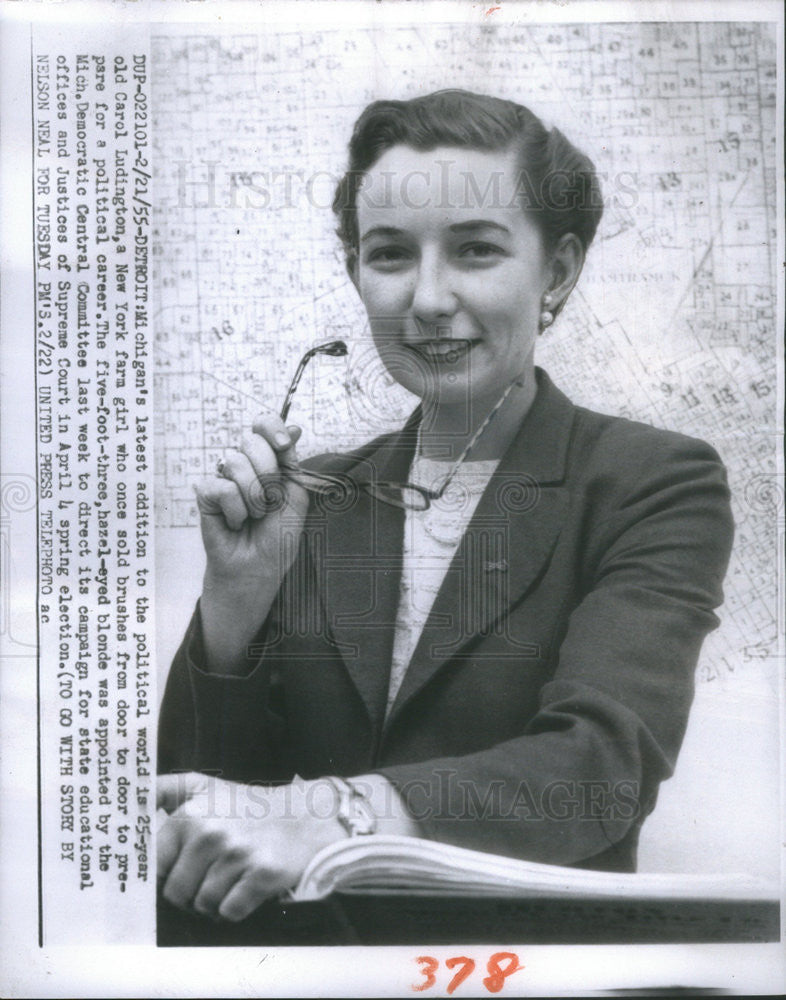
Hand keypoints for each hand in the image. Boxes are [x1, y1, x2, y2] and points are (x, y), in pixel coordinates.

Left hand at [157, 772, 343, 921]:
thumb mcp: (205, 787)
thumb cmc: (248, 806)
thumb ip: (167, 789)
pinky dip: (235, 908)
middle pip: (176, 893)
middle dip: (190, 893)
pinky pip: (229, 912)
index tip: (178, 872)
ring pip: (203, 905)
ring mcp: (237, 855)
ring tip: (230, 881)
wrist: (304, 817)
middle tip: (210, 878)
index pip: (155, 866)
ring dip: (214, 902)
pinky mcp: (261, 874)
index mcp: (191, 815)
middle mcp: (211, 834)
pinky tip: (245, 888)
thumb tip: (132, 792)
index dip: (165, 875)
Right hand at [196, 415, 308, 584]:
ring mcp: (223, 478)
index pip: (264, 426)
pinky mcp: (206, 495)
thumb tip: (294, 428)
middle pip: (251, 441)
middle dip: (268, 472)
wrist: (259, 567)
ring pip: (235, 463)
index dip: (271, 428)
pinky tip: (235, 522)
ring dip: (254, 497)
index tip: (283, 445)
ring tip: (254, 516)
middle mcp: (245, 466)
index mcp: (268, 462)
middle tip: (270, 500)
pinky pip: (222, 488)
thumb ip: (291, 462)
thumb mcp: (295, 496)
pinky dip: (236, 510)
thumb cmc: (278, 536)